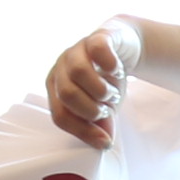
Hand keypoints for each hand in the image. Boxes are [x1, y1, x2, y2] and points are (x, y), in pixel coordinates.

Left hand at [47, 21, 143, 147]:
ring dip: (102, 90)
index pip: (60, 115)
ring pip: (79, 72)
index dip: (82, 131)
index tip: (105, 141)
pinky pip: (98, 49)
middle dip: (92, 109)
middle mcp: (61, 67)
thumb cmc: (107, 79)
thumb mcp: (104, 106)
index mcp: (56, 87)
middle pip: (67, 94)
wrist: (123, 47)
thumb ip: (102, 124)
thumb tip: (104, 142)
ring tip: (114, 92)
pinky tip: (117, 71)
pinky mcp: (97, 37)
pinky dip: (110, 65)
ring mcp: (77, 50)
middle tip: (108, 109)